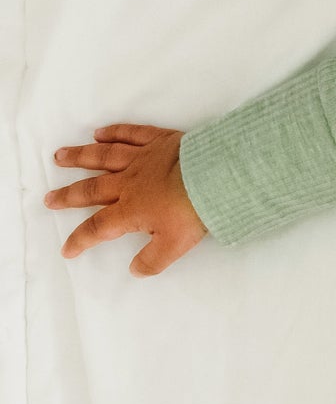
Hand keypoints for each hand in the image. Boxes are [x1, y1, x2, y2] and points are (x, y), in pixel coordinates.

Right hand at [45, 123, 208, 276]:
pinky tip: (99, 133)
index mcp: (131, 209)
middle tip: (49, 198)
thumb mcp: (176, 246)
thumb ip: (153, 260)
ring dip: (79, 157)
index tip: (67, 249)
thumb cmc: (197, 211)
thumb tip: (135, 271)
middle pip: (91, 189)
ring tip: (59, 157)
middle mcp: (130, 182)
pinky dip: (114, 132)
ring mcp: (143, 158)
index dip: (80, 239)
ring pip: (103, 157)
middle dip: (68, 196)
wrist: (218, 177)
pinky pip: (131, 134)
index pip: (98, 228)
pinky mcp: (160, 141)